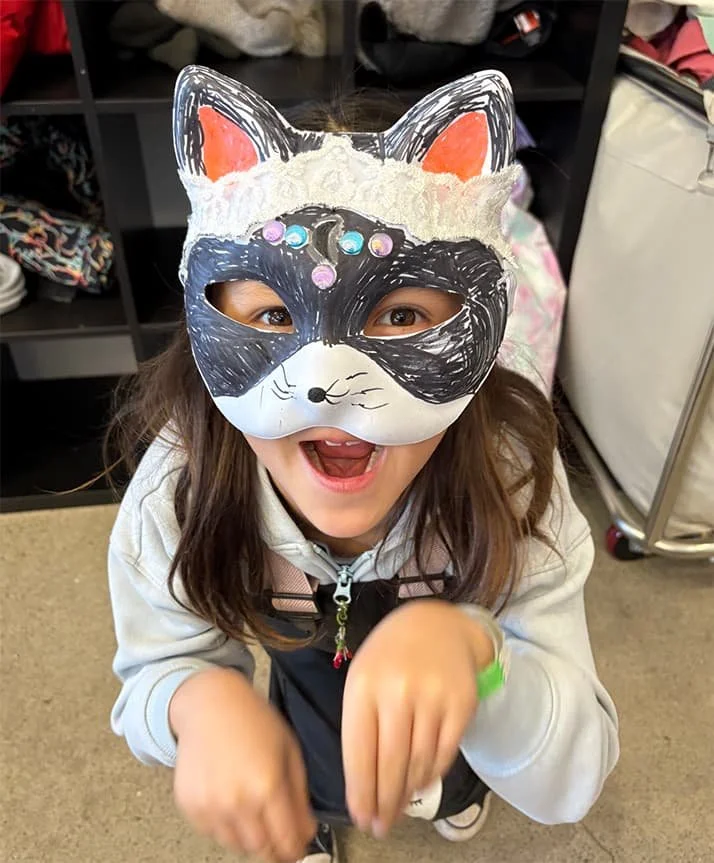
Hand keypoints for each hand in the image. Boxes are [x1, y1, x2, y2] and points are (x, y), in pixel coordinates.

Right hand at [170, 668, 315, 861]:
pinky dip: (224, 825)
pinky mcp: (189, 805)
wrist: (210, 704)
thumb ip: (299, 796)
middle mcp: (236, 800)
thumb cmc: (253, 721)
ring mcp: (209, 805)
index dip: (294, 850)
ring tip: (252, 809)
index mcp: (267, 785)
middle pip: (260, 849)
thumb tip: (306, 831)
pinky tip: (230, 799)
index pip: (285, 841)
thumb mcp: (289, 751)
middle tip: (276, 833)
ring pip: (234, 845)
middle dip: (272, 846)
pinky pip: (212, 832)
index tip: (296, 848)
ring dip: (248, 837)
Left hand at [342, 600, 492, 836]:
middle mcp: (398, 691)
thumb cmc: (390, 659)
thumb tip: (364, 788)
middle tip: (381, 826)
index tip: (362, 819)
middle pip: (390, 764)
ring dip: (407, 792)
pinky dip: (432, 774)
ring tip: (399, 808)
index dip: (361, 792)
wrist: (436, 625)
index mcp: (364, 686)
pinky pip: (445, 753)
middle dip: (384, 802)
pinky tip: (421, 783)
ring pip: (419, 763)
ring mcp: (433, 696)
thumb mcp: (363, 680)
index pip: (360, 753)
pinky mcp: (462, 703)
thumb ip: (360, 728)